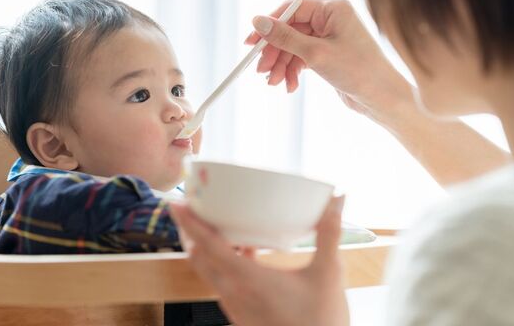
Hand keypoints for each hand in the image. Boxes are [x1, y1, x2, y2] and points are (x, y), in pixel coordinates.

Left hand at [170, 196, 349, 325]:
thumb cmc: (321, 320)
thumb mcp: (328, 272)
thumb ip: (330, 233)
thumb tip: (337, 200)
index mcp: (248, 280)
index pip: (208, 246)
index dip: (190, 223)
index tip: (177, 204)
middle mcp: (234, 294)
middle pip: (199, 257)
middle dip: (192, 232)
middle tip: (195, 207)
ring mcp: (235, 307)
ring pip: (209, 272)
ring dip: (207, 249)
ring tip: (220, 226)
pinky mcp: (241, 315)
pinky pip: (222, 284)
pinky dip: (222, 264)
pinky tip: (245, 253)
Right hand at [247, 0, 412, 124]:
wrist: (383, 99)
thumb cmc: (358, 71)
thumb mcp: (316, 54)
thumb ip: (284, 37)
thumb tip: (257, 21)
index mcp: (333, 9)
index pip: (292, 9)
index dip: (269, 25)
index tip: (251, 42)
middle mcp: (331, 19)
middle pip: (290, 30)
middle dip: (275, 51)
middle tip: (261, 70)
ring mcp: (330, 38)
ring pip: (294, 47)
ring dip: (282, 65)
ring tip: (274, 83)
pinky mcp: (329, 55)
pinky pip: (303, 58)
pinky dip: (294, 71)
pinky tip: (289, 86)